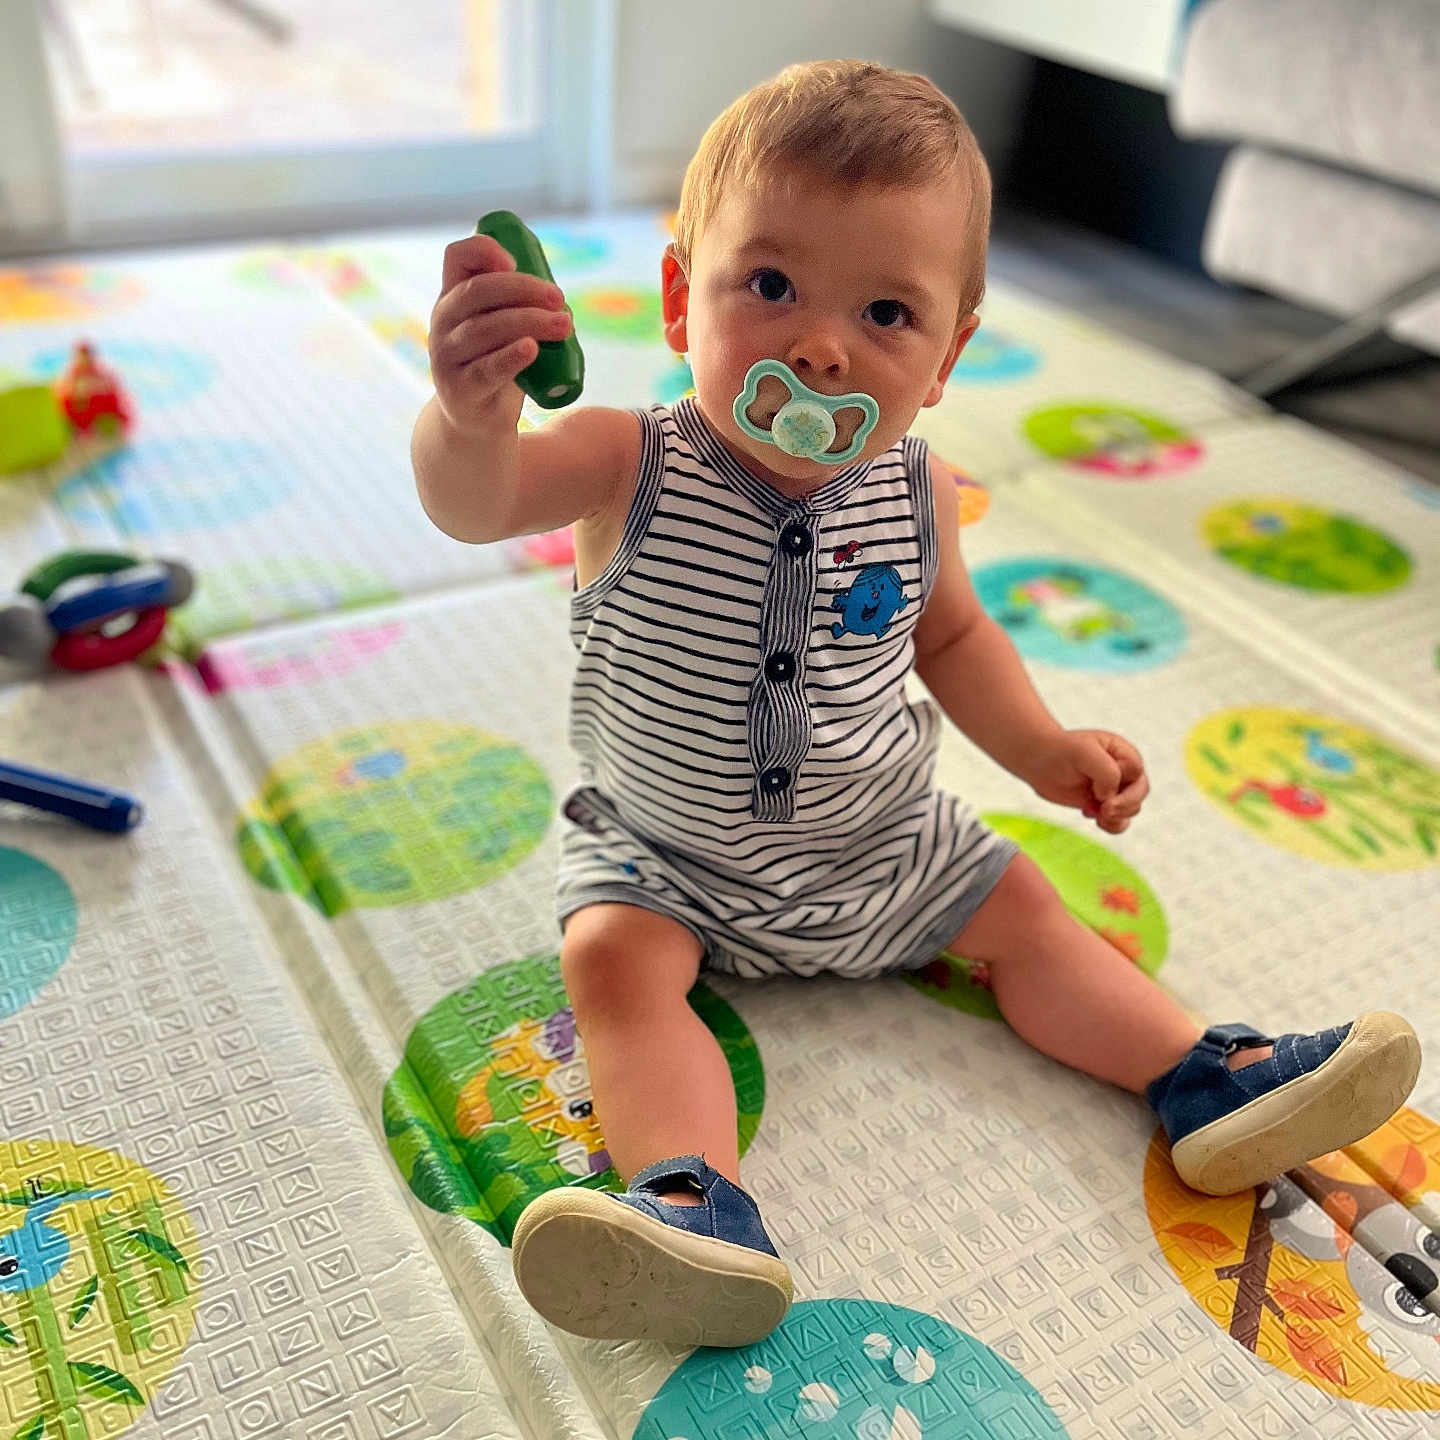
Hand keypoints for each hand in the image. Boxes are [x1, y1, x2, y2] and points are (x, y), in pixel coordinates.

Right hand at [428, 234, 573, 433]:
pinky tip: (531, 348)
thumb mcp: (499, 328)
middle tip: (559, 298)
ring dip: (530, 322)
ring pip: (486, 329)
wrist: (477, 420)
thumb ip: (515, 305)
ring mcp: (447, 356)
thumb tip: (557, 297)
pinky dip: (510, 357)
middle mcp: (443, 321)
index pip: (457, 257)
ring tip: (564, 325)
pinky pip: (486, 369)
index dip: (484, 250)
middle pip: (478, 291)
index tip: (516, 261)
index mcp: (453, 297)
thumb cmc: (494, 364)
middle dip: (523, 289)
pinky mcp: (460, 389)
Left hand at [1025, 729, 1148, 833]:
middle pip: (1140, 791)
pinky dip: (1111, 826)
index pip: (1135, 770)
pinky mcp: (1104, 805)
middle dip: (1125, 804)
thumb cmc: (1061, 751)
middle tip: (1104, 810)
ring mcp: (1115, 789)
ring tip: (1096, 813)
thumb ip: (1106, 772)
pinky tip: (1093, 818)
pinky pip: (1119, 822)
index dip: (1119, 780)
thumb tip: (1110, 797)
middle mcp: (1123, 771)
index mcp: (1123, 752)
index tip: (1095, 782)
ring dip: (1117, 816)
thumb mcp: (1083, 752)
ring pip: (1132, 809)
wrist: (1039, 762)